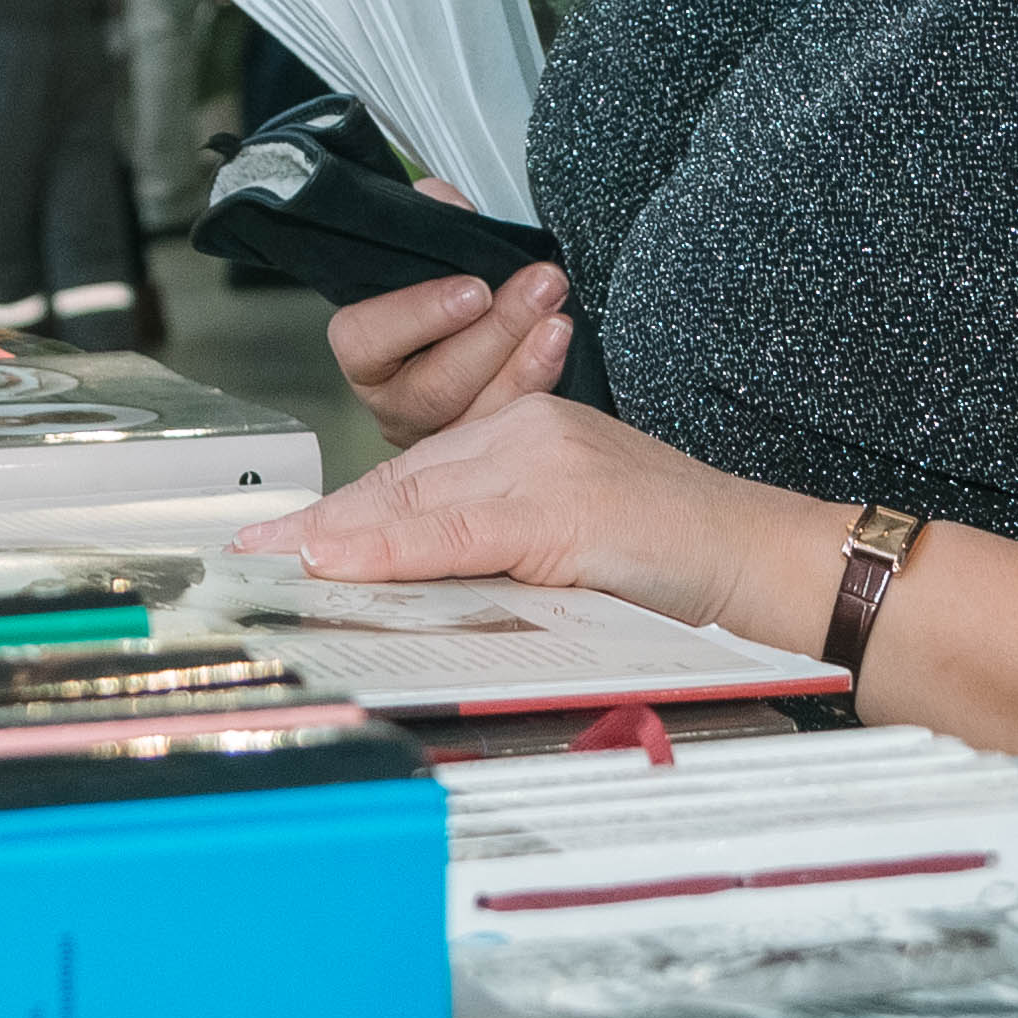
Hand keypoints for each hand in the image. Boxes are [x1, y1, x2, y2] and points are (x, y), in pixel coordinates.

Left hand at [229, 389, 822, 640]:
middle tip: (253, 555)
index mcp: (528, 439)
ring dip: (340, 536)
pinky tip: (342, 562)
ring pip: (418, 498)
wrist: (764, 561)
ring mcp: (542, 461)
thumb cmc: (681, 561)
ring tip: (275, 563)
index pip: (415, 478)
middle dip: (325, 524)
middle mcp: (528, 434)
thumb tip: (411, 583)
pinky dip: (391, 547)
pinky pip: (454, 529)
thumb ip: (496, 551)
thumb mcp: (571, 549)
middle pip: (403, 483)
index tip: (285, 542)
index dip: (345, 513)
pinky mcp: (558, 502)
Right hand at [318, 241, 576, 447]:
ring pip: (475, 415)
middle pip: (433, 386)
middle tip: (538, 287)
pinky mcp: (481, 448)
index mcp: (366, 350)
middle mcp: (394, 401)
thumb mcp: (439, 248)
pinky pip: (509, 428)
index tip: (474, 289)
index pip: (365, 340)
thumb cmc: (456, 293)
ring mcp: (437, 433)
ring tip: (556, 315)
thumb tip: (440, 200)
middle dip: (495, 333)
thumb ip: (434, 222)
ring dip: (525, 360)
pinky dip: (541, 382)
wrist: (496, 328)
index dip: (418, 315)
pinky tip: (558, 345)